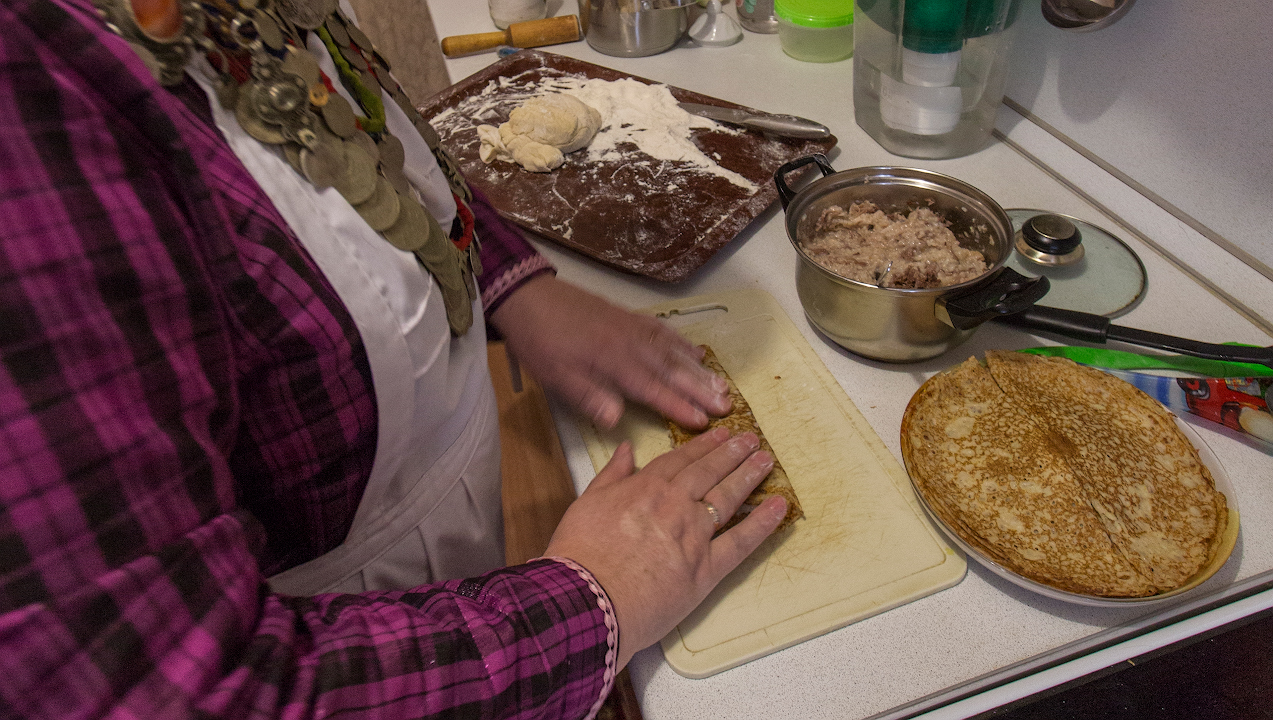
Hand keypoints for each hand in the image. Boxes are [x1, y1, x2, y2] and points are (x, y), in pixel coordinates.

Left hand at [489, 275, 731, 428]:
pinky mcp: (630, 317)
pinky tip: (696, 353)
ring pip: (673, 351)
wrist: (531, 299)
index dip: (678, 406)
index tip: (703, 422)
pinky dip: (682, 343)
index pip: (652, 389)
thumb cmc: (542, 344)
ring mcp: (633, 328)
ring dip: (699, 370)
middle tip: (727, 406)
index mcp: (613, 363)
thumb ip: (588, 397)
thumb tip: (617, 419)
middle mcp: (631, 344)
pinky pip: (664, 331)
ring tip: (722, 386)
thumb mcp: (557, 377)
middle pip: (672, 370)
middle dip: (700, 390)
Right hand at [544, 427, 786, 668]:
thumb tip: (627, 450)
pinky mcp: (706, 569)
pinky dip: (763, 523)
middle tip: (752, 439)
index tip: (721, 433)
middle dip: (732, 453)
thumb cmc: (579, 555)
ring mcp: (694, 534)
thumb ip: (611, 475)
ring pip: (728, 498)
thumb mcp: (586, 503)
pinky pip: (741, 542)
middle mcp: (674, 504)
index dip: (703, 445)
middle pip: (709, 472)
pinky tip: (779, 507)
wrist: (586, 597)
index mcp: (645, 487)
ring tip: (766, 460)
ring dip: (749, 476)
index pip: (681, 460)